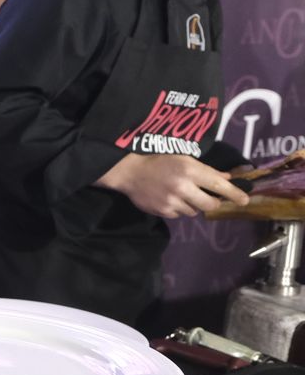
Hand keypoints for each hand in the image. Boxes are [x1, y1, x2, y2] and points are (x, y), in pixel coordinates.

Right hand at [95, 154, 250, 217]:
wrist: (129, 172)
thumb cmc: (159, 161)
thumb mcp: (184, 159)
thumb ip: (205, 170)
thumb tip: (226, 178)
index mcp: (190, 170)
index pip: (218, 184)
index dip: (234, 193)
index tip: (245, 200)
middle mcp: (183, 187)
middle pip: (209, 204)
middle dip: (212, 202)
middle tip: (208, 198)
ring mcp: (172, 201)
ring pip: (194, 211)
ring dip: (192, 205)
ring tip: (180, 195)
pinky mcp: (162, 211)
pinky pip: (178, 214)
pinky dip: (177, 208)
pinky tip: (168, 199)